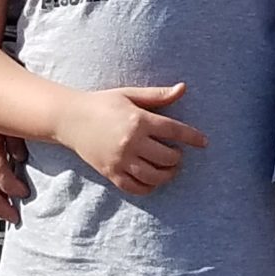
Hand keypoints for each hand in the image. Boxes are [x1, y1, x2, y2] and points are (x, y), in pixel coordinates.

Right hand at [57, 83, 208, 194]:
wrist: (70, 119)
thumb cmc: (103, 103)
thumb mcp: (130, 95)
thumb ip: (158, 95)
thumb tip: (183, 88)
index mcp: (138, 120)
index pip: (174, 131)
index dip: (192, 137)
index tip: (204, 142)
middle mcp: (131, 142)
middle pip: (167, 157)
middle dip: (177, 157)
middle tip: (177, 154)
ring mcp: (120, 160)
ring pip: (154, 176)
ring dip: (167, 175)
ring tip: (169, 169)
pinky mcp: (111, 173)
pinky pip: (135, 187)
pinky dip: (149, 187)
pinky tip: (153, 180)